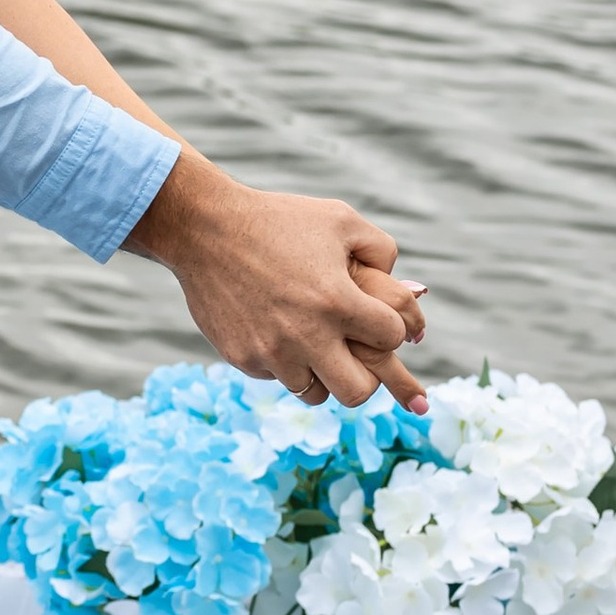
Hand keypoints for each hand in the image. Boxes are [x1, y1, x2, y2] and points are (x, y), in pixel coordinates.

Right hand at [127, 149, 430, 412]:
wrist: (204, 229)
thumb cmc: (279, 220)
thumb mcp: (339, 220)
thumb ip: (382, 251)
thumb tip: (411, 293)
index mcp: (338, 300)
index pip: (392, 339)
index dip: (391, 328)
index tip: (377, 321)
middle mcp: (307, 333)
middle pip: (358, 392)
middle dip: (365, 377)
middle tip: (355, 357)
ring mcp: (271, 351)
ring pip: (316, 394)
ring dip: (322, 374)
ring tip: (316, 347)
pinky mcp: (242, 358)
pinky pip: (276, 377)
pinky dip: (283, 362)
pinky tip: (276, 332)